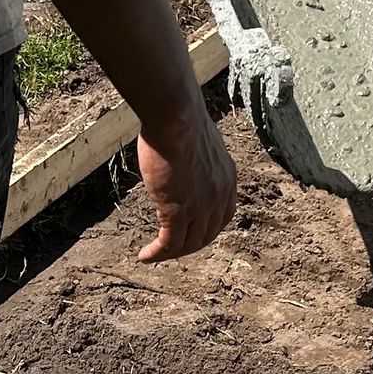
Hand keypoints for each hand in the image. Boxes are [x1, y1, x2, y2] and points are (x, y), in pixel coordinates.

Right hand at [134, 100, 236, 263]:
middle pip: (205, 235)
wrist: (176, 117)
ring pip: (187, 243)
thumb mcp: (198, 142)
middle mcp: (219, 197)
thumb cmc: (181, 119)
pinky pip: (169, 242)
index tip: (190, 232)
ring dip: (170, 254)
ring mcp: (200, 206)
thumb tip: (182, 154)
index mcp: (227, 180)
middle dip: (188, 245)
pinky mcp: (178, 210)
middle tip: (169, 248)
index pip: (222, 217)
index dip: (205, 229)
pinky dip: (157, 254)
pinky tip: (145, 256)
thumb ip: (196, 157)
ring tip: (154, 255)